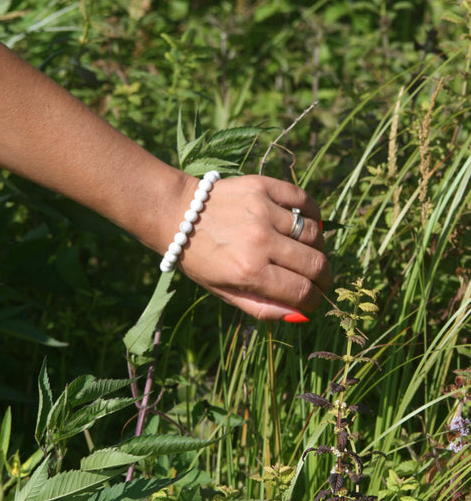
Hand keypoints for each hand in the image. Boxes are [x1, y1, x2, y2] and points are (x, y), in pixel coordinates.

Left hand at [177, 174, 331, 320]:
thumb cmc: (201, 259)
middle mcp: (258, 240)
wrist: (177, 214)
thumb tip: (301, 314)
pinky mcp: (262, 186)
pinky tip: (306, 222)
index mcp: (248, 272)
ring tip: (306, 251)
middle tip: (319, 279)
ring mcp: (262, 210)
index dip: (315, 300)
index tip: (314, 299)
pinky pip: (303, 200)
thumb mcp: (225, 292)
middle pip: (315, 263)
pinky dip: (312, 213)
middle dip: (324, 277)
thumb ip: (263, 308)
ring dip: (316, 246)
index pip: (302, 291)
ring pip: (313, 232)